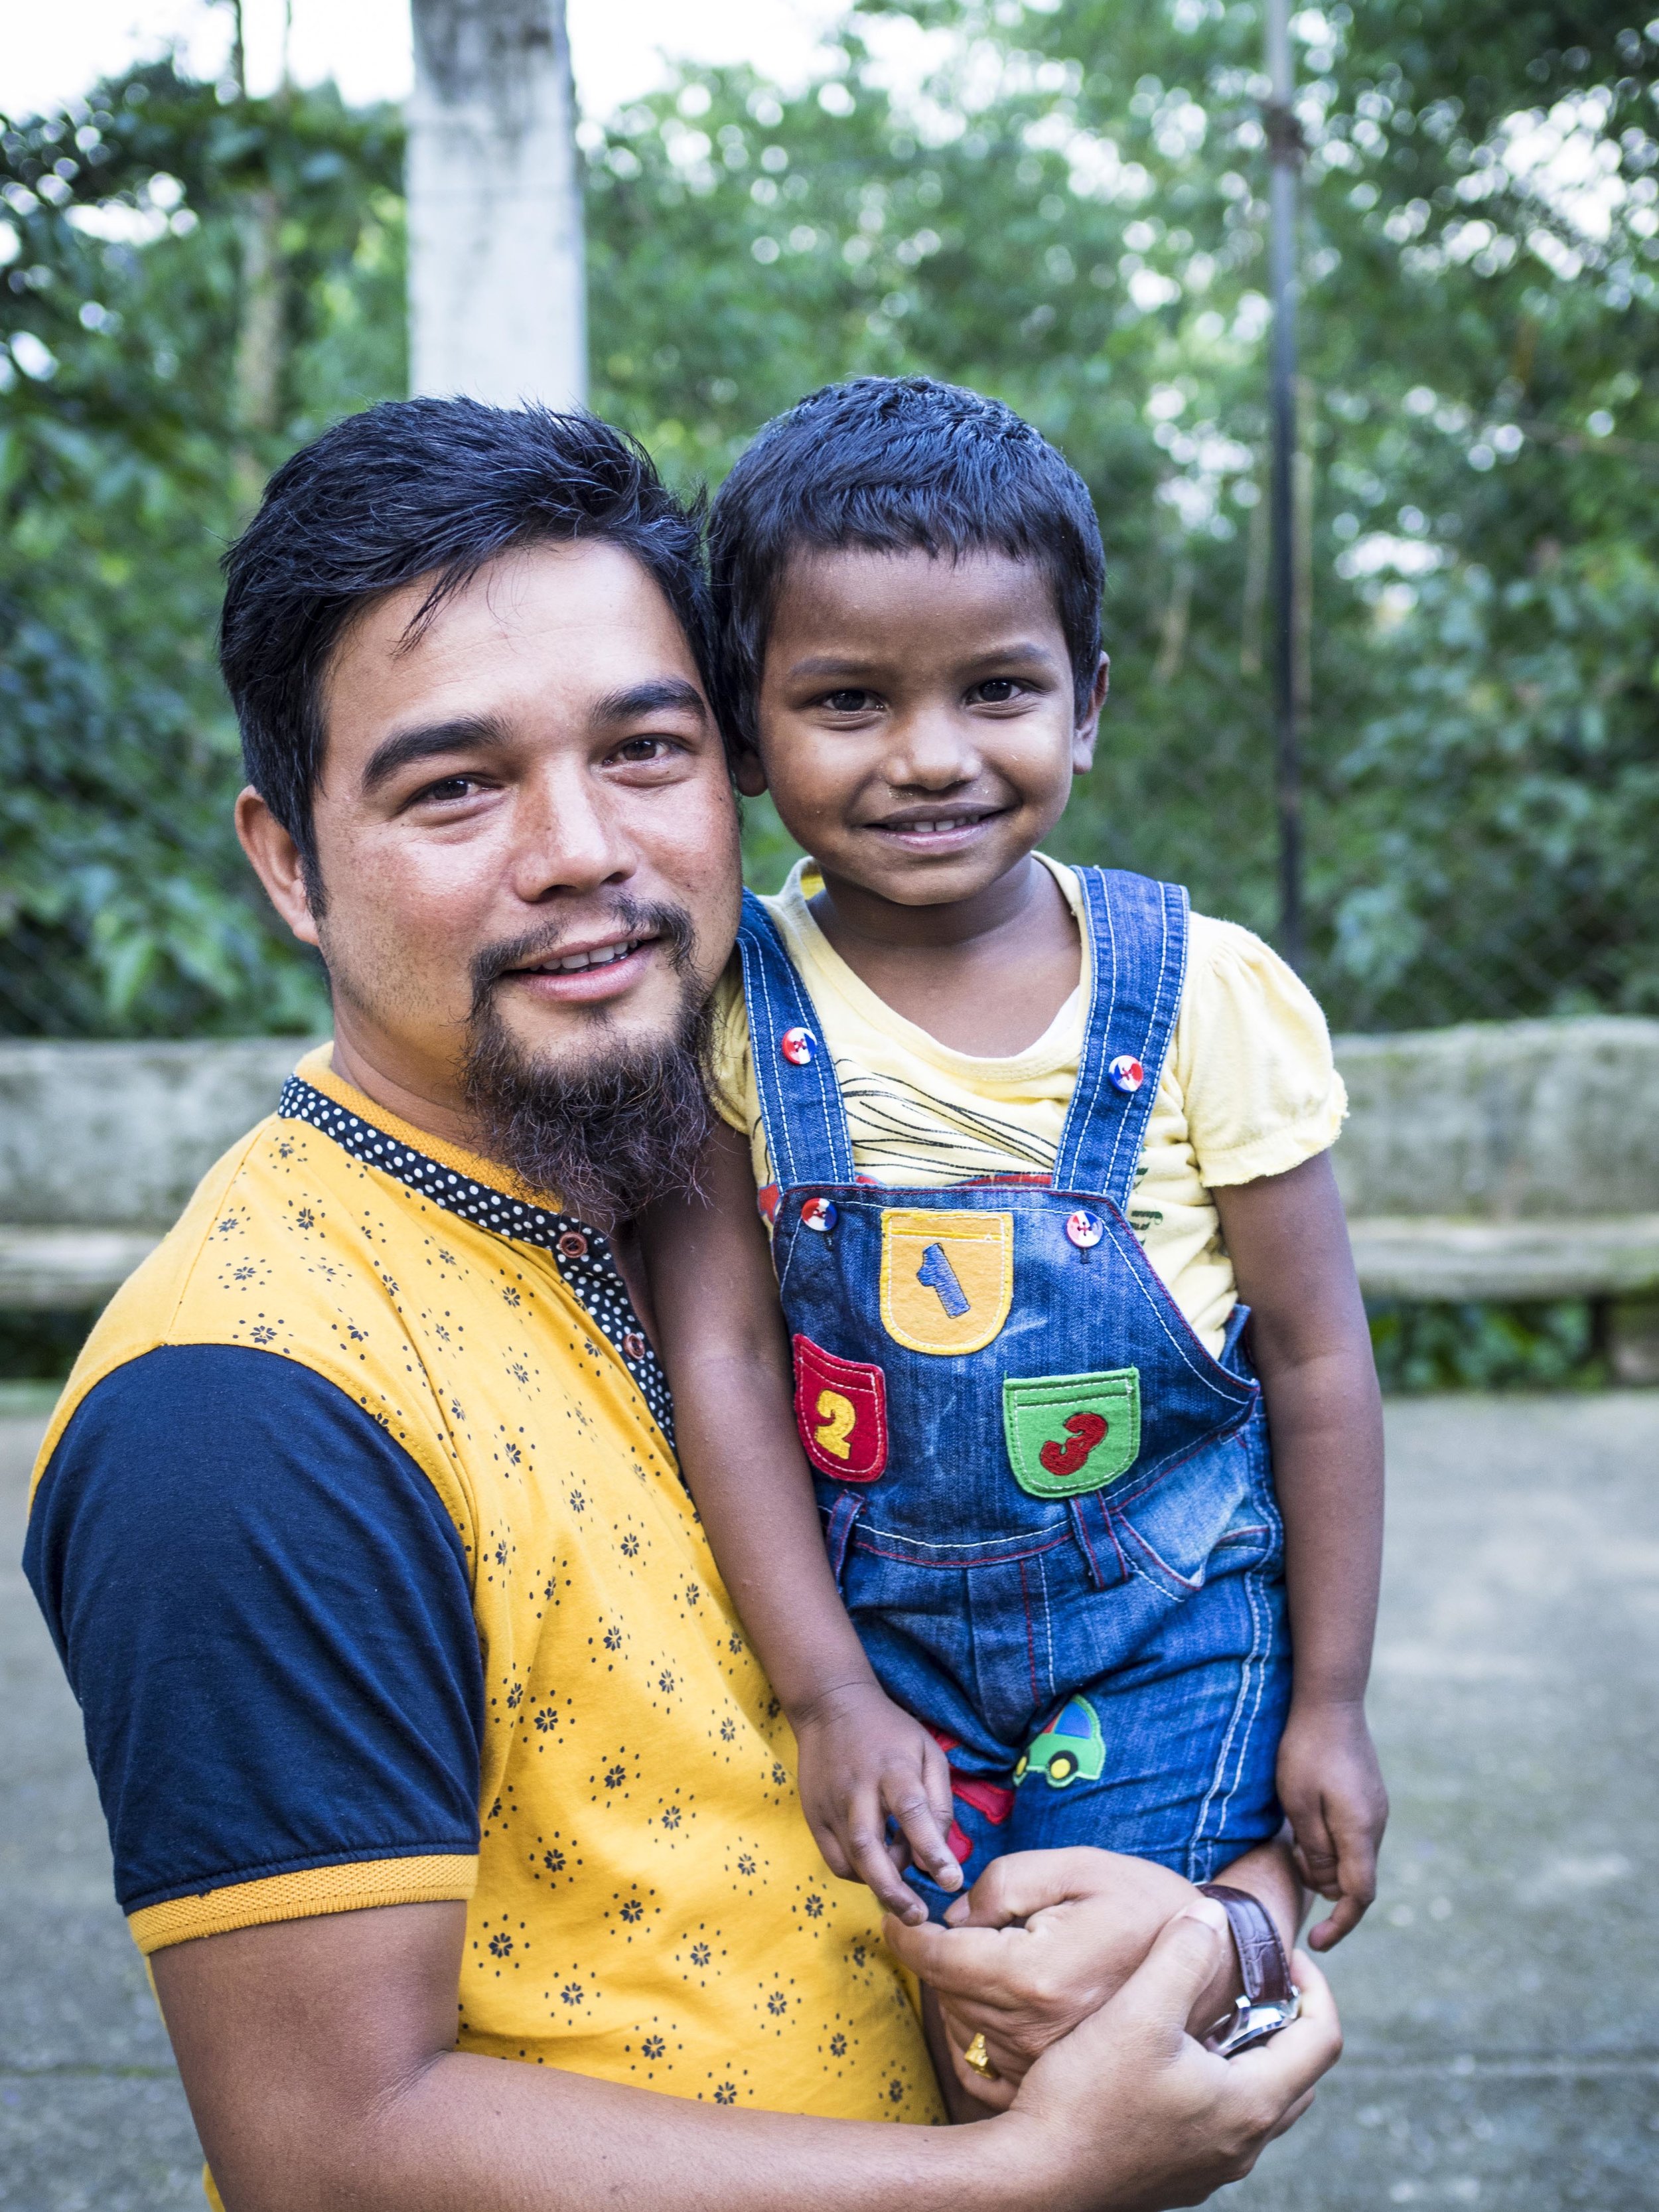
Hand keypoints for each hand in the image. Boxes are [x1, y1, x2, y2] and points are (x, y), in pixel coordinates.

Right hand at [789, 1681, 961, 1924]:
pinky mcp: (813, 1815)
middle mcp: (857, 1788)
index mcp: (893, 1768)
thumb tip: (941, 1852)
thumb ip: (938, 1801)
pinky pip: (835, 1859)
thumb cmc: (891, 1733)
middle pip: (869, 1846)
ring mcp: (830, 1803)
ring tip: (903, 1896)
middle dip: (894, 1888)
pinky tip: (876, 1869)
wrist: (831, 1707)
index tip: (951, 1880)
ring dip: (878, 1884)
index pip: (912, 1811)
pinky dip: (858, 1874)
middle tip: (916, 1917)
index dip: (931, 1848)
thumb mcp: (928, 1752)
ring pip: (851, 1858)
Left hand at [889, 1847, 1214, 2106]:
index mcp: (1035, 1975)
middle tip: (953, 1923)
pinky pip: (981, 2062)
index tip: (894, 1913)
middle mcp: (1033, 2030)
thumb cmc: (1143, 1905)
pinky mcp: (1050, 2080)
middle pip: (943, 1991)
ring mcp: (1041, 2064)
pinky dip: (973, 2028)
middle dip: (935, 1953)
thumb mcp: (1077, 1866)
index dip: (905, 1931)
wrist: (1210, 1968)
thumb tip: (956, 1915)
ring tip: (989, 1954)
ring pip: (959, 2024)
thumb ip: (1005, 1881)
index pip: (938, 1958)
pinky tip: (992, 2000)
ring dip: (956, 1988)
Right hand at [984, 1904, 1341, 2211]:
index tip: (1280, 1953)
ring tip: (1210, 2014)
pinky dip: (1220, 2084)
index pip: (1323, 2040)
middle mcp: (1244, 2145)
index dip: (1314, 1986)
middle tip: (1250, 1980)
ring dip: (1251, 2054)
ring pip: (1262, 2102)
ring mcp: (1214, 2167)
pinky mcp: (1183, 2176)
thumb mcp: (1138, 2012)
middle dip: (1285, 2020)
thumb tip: (1214, 1914)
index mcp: (1251, 2105)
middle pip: (1299, 2074)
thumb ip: (1182, 1955)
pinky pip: (1225, 2124)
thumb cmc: (1087, 2098)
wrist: (1037, 2176)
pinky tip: (1171, 2059)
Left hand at [1275, 1698, 1387, 1949]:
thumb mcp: (1299, 1804)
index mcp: (1360, 1832)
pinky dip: (1331, 1841)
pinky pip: (1352, 1835)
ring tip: (1295, 1833)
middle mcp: (1376, 1825)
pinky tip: (1307, 1819)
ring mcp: (1376, 1810)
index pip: (1358, 1897)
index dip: (1339, 1925)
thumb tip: (1327, 1886)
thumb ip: (1315, 1850)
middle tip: (1291, 1857)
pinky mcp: (1368, 1798)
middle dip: (1322, 1883)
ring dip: (1324, 1860)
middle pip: (1354, 1878)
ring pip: (1353, 1856)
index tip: (1315, 1942)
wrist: (1330, 1700)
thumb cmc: (1306, 1751)